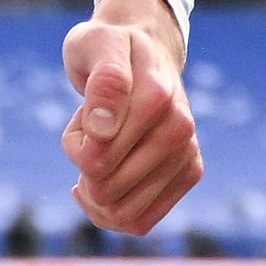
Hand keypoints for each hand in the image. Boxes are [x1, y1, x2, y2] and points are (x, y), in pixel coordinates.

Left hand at [58, 0, 201, 235]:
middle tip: (92, 133)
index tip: (84, 114)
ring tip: (102, 153)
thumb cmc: (109, 49)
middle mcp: (180, 129)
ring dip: (96, 190)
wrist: (144, 50)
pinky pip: (140, 220)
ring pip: (123, 214)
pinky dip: (112, 209)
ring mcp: (187, 153)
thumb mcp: (95, 45)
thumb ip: (103, 82)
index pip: (96, 160)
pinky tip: (109, 177)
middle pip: (106, 191)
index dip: (75, 144)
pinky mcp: (189, 173)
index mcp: (156, 99)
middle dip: (83, 167)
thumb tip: (102, 130)